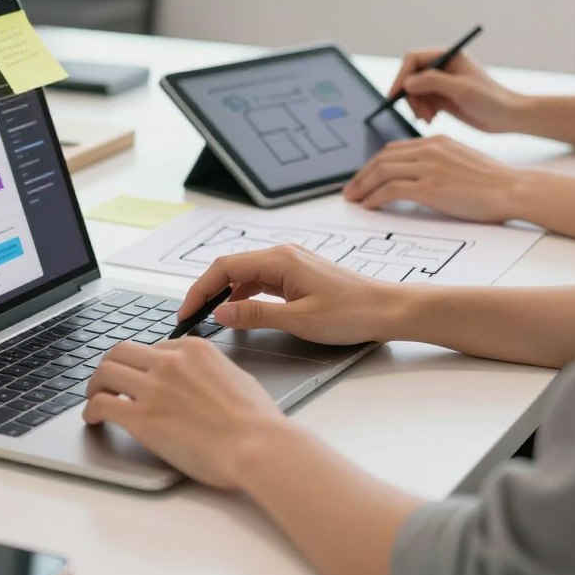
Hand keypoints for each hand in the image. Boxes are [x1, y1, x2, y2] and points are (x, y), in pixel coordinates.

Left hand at [83, 337, 286, 488]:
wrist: (258, 445)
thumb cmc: (256, 420)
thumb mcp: (234, 376)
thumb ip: (209, 370)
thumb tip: (199, 378)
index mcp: (193, 349)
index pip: (152, 347)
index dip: (141, 364)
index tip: (137, 377)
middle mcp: (170, 362)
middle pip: (120, 351)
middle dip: (110, 365)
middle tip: (105, 381)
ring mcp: (154, 388)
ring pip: (105, 372)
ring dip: (95, 385)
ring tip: (94, 398)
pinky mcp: (143, 419)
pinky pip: (103, 404)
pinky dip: (90, 410)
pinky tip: (92, 419)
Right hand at [176, 246, 396, 345]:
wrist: (387, 310)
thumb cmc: (351, 314)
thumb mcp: (299, 320)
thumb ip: (255, 315)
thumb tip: (220, 313)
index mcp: (280, 259)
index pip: (225, 267)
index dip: (201, 289)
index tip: (187, 312)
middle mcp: (283, 254)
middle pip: (231, 267)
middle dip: (208, 290)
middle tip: (192, 316)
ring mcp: (291, 262)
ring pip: (245, 273)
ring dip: (225, 293)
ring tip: (210, 317)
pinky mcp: (298, 273)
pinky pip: (261, 280)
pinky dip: (245, 294)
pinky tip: (241, 313)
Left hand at [344, 134, 520, 222]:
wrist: (512, 189)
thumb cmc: (492, 182)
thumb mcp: (460, 161)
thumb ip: (438, 162)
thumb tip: (418, 178)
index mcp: (436, 142)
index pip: (393, 150)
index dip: (373, 164)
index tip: (364, 178)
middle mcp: (429, 150)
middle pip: (382, 159)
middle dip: (362, 175)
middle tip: (351, 190)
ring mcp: (429, 167)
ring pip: (382, 172)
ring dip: (363, 186)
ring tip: (354, 199)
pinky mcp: (430, 186)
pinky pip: (392, 189)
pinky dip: (376, 198)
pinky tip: (370, 206)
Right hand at [388, 47, 522, 131]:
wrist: (508, 117)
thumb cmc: (490, 100)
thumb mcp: (461, 89)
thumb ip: (433, 81)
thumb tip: (407, 82)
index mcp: (448, 55)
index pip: (414, 59)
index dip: (402, 76)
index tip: (395, 94)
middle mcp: (443, 66)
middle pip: (411, 76)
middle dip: (411, 95)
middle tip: (418, 113)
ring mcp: (442, 82)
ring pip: (415, 91)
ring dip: (417, 106)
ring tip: (428, 119)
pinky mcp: (443, 97)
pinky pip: (422, 101)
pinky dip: (422, 111)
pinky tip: (432, 119)